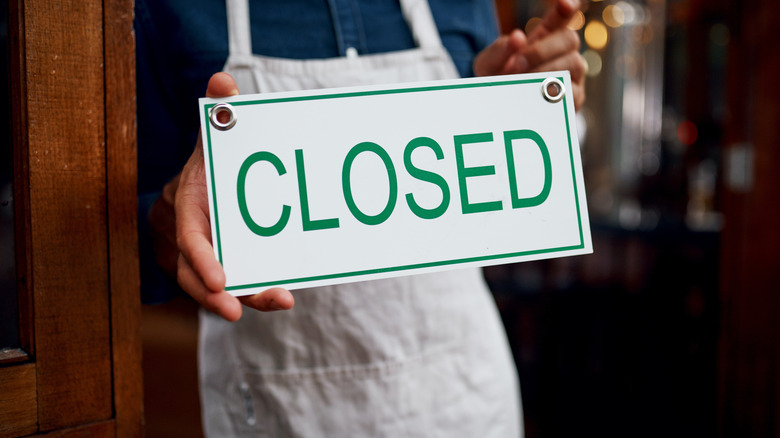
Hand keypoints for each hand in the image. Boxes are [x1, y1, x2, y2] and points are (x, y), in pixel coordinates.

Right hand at [174, 72, 294, 320]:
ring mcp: (214, 254)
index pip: (190, 238)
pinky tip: (286, 295)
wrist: (212, 180)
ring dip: (248, 297)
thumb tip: (223, 81)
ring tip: (281, 301)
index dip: (202, 260)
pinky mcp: (234, 263)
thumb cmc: (216, 158)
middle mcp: (197, 237)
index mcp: (189, 207)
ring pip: (223, 287)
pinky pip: (244, 282)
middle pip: (198, 276)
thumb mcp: (217, 135)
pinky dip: (261, 291)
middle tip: (238, 310)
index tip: (220, 280)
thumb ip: (222, 113)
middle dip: (216, 296)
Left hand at [473, 0, 585, 108]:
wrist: (499, 112)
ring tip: (520, 82)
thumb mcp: (488, 64)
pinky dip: (552, 92)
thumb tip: (517, 39)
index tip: (565, 4)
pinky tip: (534, 95)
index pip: (563, 15)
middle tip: (517, 63)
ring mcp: (572, 75)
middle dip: (542, 50)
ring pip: (575, 63)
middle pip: (570, 38)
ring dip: (546, 71)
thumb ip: (498, 50)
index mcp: (545, 36)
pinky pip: (573, 92)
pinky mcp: (573, 98)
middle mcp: (563, 52)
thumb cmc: (496, 81)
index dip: (568, 6)